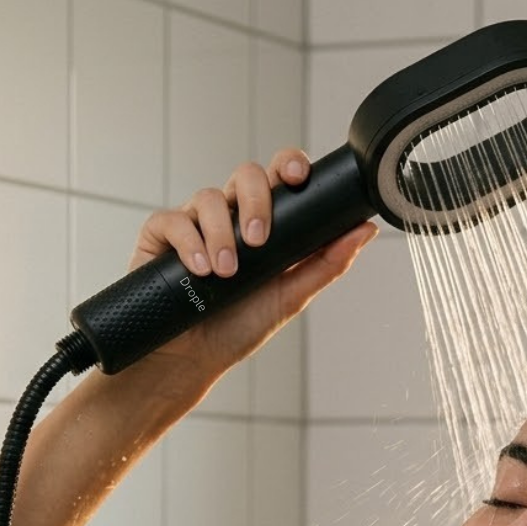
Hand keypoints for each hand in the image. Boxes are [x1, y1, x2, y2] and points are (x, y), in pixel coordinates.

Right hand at [128, 148, 377, 384]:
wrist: (192, 359)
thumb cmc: (239, 328)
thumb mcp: (290, 298)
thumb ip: (326, 264)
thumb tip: (365, 230)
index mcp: (264, 223)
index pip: (279, 178)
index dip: (289, 166)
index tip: (298, 177)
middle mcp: (230, 216)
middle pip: (246, 175)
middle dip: (256, 201)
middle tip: (259, 241)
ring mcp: (195, 223)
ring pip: (210, 197)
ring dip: (222, 233)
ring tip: (227, 272)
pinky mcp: (161, 236)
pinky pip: (173, 220)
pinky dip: (189, 242)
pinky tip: (199, 269)